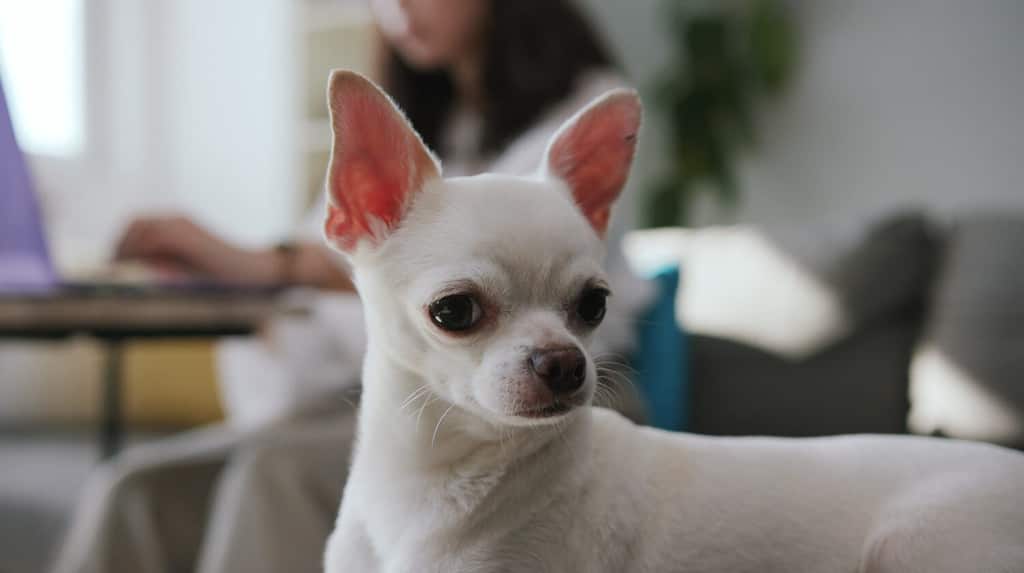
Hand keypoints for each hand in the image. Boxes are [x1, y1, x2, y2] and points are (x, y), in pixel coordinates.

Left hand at [114, 215, 276, 283]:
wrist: (249, 269)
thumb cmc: (219, 272)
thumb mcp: (183, 265)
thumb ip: (161, 261)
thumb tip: (134, 266)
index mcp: (177, 223)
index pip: (139, 224)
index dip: (123, 241)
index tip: (115, 261)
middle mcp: (177, 219)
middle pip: (136, 222)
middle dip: (121, 243)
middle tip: (114, 266)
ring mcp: (183, 224)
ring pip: (142, 227)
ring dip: (128, 247)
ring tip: (121, 269)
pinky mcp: (188, 235)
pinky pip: (155, 237)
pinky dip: (141, 250)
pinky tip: (137, 266)